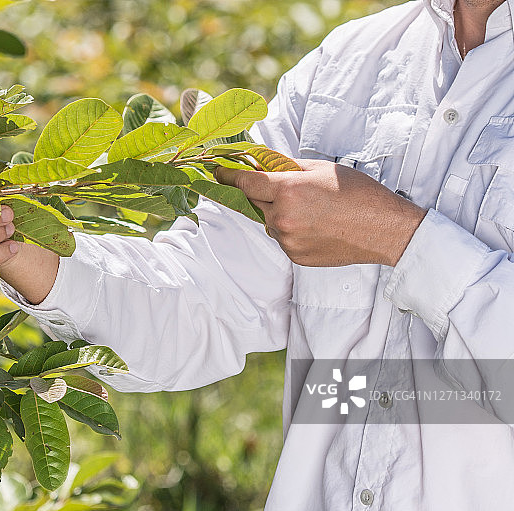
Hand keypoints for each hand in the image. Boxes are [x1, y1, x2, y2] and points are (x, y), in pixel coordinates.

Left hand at [214, 159, 426, 266]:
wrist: (384, 229)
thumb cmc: (358, 194)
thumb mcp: (321, 169)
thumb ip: (285, 167)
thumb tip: (261, 163)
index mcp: (288, 191)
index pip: (244, 183)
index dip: (228, 176)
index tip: (217, 172)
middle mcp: (283, 218)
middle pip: (255, 203)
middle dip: (262, 194)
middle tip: (284, 188)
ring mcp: (288, 241)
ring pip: (269, 222)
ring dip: (279, 214)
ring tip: (312, 210)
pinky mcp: (296, 257)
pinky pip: (282, 239)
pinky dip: (291, 231)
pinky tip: (315, 225)